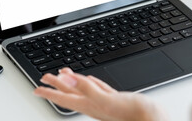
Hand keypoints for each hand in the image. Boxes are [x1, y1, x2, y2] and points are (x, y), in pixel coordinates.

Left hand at [34, 68, 167, 120]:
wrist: (153, 120)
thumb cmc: (134, 115)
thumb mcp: (107, 100)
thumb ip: (88, 89)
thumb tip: (68, 80)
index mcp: (91, 104)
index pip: (65, 96)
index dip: (50, 91)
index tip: (38, 87)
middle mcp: (95, 104)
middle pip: (71, 92)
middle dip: (58, 84)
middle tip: (46, 77)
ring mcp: (105, 102)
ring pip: (84, 90)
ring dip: (73, 82)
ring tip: (64, 75)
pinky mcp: (115, 100)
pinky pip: (99, 90)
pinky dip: (92, 84)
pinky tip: (90, 81)